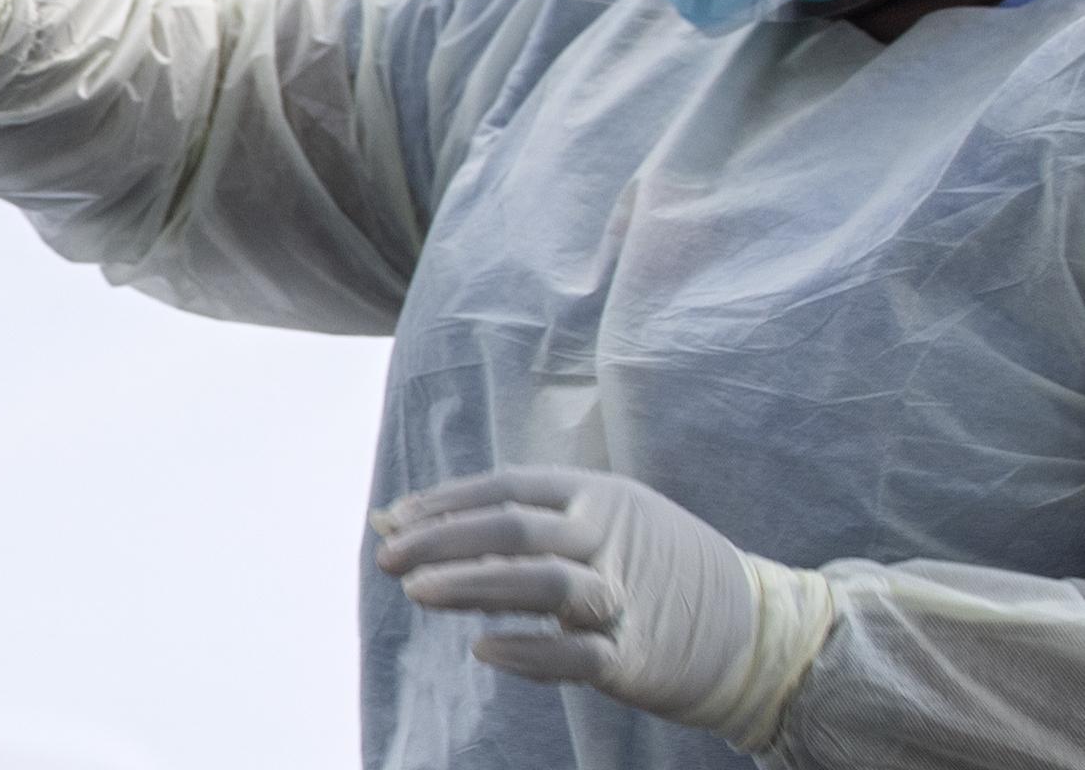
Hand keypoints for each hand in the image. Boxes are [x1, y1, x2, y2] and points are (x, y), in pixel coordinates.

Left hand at [374, 466, 799, 735]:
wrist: (757, 629)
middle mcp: (610, 536)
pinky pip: (578, 654)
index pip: (508, 487)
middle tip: (385, 556)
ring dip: (475, 585)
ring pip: (543, 582)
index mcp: (598, 495)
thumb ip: (522, 527)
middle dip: (443, 540)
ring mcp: (627, 594)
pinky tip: (484, 649)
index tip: (392, 520)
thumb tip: (417, 526)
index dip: (446, 502)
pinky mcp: (639, 655)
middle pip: (515, 527)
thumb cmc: (653, 569)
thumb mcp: (602, 526)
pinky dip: (530, 652)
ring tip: (416, 592)